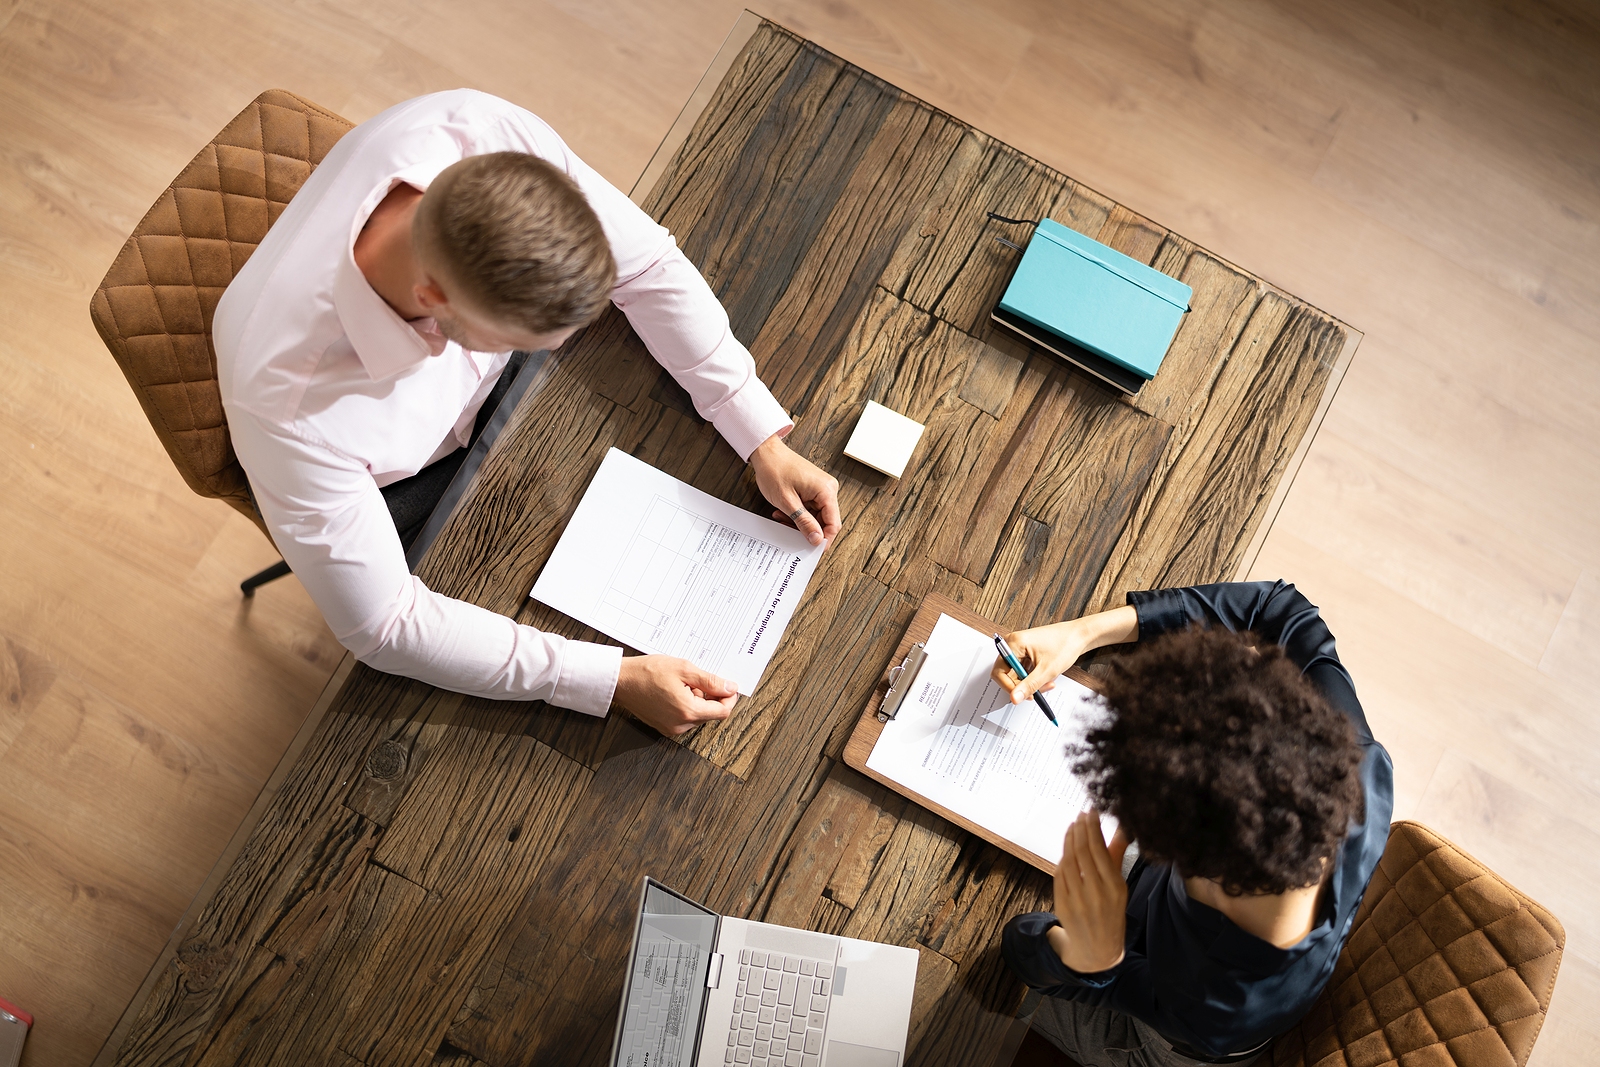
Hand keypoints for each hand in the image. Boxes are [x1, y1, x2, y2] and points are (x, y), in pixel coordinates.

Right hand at [613, 655, 738, 736]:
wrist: (621, 681)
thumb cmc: (647, 672)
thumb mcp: (684, 669)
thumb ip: (711, 681)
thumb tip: (730, 688)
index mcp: (688, 711)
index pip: (723, 712)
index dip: (729, 697)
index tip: (727, 685)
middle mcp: (681, 725)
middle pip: (710, 714)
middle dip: (710, 696)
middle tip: (695, 679)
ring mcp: (671, 728)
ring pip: (697, 715)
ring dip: (697, 700)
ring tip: (681, 684)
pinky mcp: (664, 727)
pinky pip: (684, 718)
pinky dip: (685, 705)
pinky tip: (674, 691)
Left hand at [749, 434, 839, 545]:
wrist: (766, 452)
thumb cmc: (774, 470)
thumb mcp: (787, 502)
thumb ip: (804, 522)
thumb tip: (816, 539)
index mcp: (826, 490)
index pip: (833, 523)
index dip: (824, 539)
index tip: (813, 550)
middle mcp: (827, 489)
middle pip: (825, 521)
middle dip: (807, 530)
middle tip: (790, 533)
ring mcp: (821, 489)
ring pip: (816, 517)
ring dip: (799, 522)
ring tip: (782, 518)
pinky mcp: (813, 489)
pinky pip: (810, 509)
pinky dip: (798, 514)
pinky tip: (784, 513)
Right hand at [990, 605, 1138, 703]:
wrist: (1079, 636)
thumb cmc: (1065, 645)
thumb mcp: (1047, 670)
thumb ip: (1029, 685)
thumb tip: (1013, 698)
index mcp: (1014, 643)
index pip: (999, 671)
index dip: (1009, 687)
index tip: (1021, 696)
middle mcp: (1013, 643)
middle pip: (1007, 673)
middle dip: (1023, 685)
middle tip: (1038, 691)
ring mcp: (1019, 647)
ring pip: (1016, 674)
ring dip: (1030, 682)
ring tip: (1047, 682)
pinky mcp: (1025, 651)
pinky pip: (1023, 669)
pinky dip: (1033, 677)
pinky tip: (1046, 677)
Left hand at [1044, 811, 1129, 972]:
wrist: (1097, 950)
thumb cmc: (1111, 912)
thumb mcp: (1120, 886)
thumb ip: (1117, 854)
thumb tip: (1123, 826)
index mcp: (1115, 887)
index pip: (1099, 849)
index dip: (1092, 827)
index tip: (1090, 811)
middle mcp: (1097, 893)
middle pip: (1083, 851)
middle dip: (1080, 829)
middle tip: (1080, 815)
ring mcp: (1078, 900)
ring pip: (1068, 860)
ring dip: (1069, 840)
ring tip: (1073, 827)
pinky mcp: (1062, 905)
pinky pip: (1059, 875)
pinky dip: (1062, 858)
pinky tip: (1067, 848)